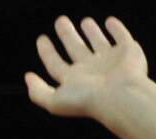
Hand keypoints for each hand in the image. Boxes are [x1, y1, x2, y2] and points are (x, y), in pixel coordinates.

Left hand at [25, 16, 148, 121]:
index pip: (55, 64)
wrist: (119, 95)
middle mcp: (91, 70)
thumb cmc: (88, 99)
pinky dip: (116, 28)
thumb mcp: (54, 101)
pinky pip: (121, 37)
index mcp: (74, 80)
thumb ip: (38, 92)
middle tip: (60, 21)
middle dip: (67, 35)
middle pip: (75, 49)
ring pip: (97, 42)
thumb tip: (27, 78)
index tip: (41, 39)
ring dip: (91, 32)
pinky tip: (110, 21)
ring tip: (85, 21)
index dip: (47, 52)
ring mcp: (109, 61)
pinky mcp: (127, 52)